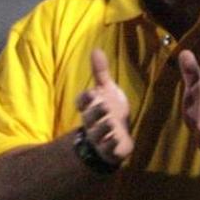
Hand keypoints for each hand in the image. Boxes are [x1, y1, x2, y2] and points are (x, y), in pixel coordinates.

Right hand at [74, 49, 133, 165]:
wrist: (115, 136)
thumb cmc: (108, 110)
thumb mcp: (106, 91)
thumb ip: (100, 73)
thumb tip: (96, 49)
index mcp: (90, 108)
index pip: (82, 103)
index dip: (85, 98)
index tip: (91, 93)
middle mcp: (92, 123)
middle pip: (90, 118)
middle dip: (95, 112)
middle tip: (103, 106)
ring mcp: (100, 138)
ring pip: (98, 134)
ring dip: (103, 128)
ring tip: (110, 123)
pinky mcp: (109, 150)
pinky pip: (108, 149)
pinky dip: (111, 145)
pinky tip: (117, 139)